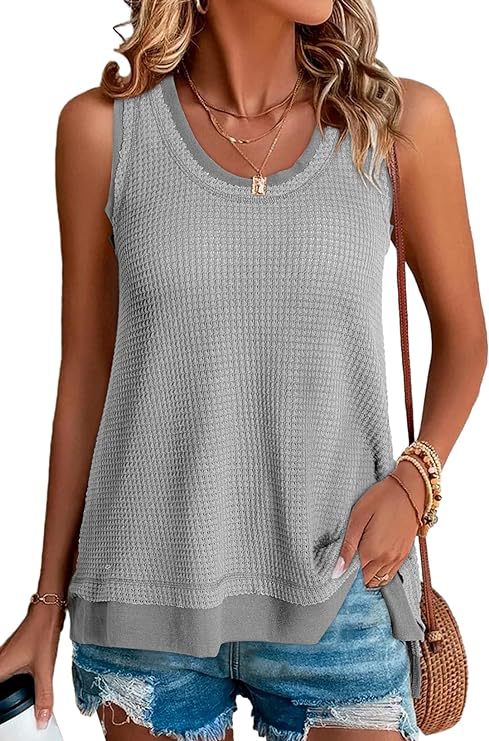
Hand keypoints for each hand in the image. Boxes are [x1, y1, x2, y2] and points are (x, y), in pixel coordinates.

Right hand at [0, 602, 64, 729]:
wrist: (48, 610)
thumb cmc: (43, 631)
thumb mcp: (45, 669)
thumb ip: (44, 696)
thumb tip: (43, 718)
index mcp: (0, 667)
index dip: (1, 702)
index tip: (4, 711)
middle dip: (3, 698)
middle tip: (9, 707)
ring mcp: (4, 655)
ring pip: (1, 677)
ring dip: (6, 689)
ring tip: (13, 699)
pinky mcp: (13, 651)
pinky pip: (5, 669)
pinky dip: (9, 679)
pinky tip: (20, 683)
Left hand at [332, 460, 425, 587]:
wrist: (410, 489)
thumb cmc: (381, 498)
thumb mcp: (357, 518)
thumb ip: (347, 547)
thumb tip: (337, 571)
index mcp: (372, 551)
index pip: (355, 577)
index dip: (345, 575)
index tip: (338, 569)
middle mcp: (387, 559)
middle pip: (367, 581)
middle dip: (355, 577)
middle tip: (346, 563)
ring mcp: (398, 558)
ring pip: (380, 580)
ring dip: (368, 576)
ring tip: (358, 561)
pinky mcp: (405, 553)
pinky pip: (391, 573)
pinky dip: (380, 572)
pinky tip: (373, 560)